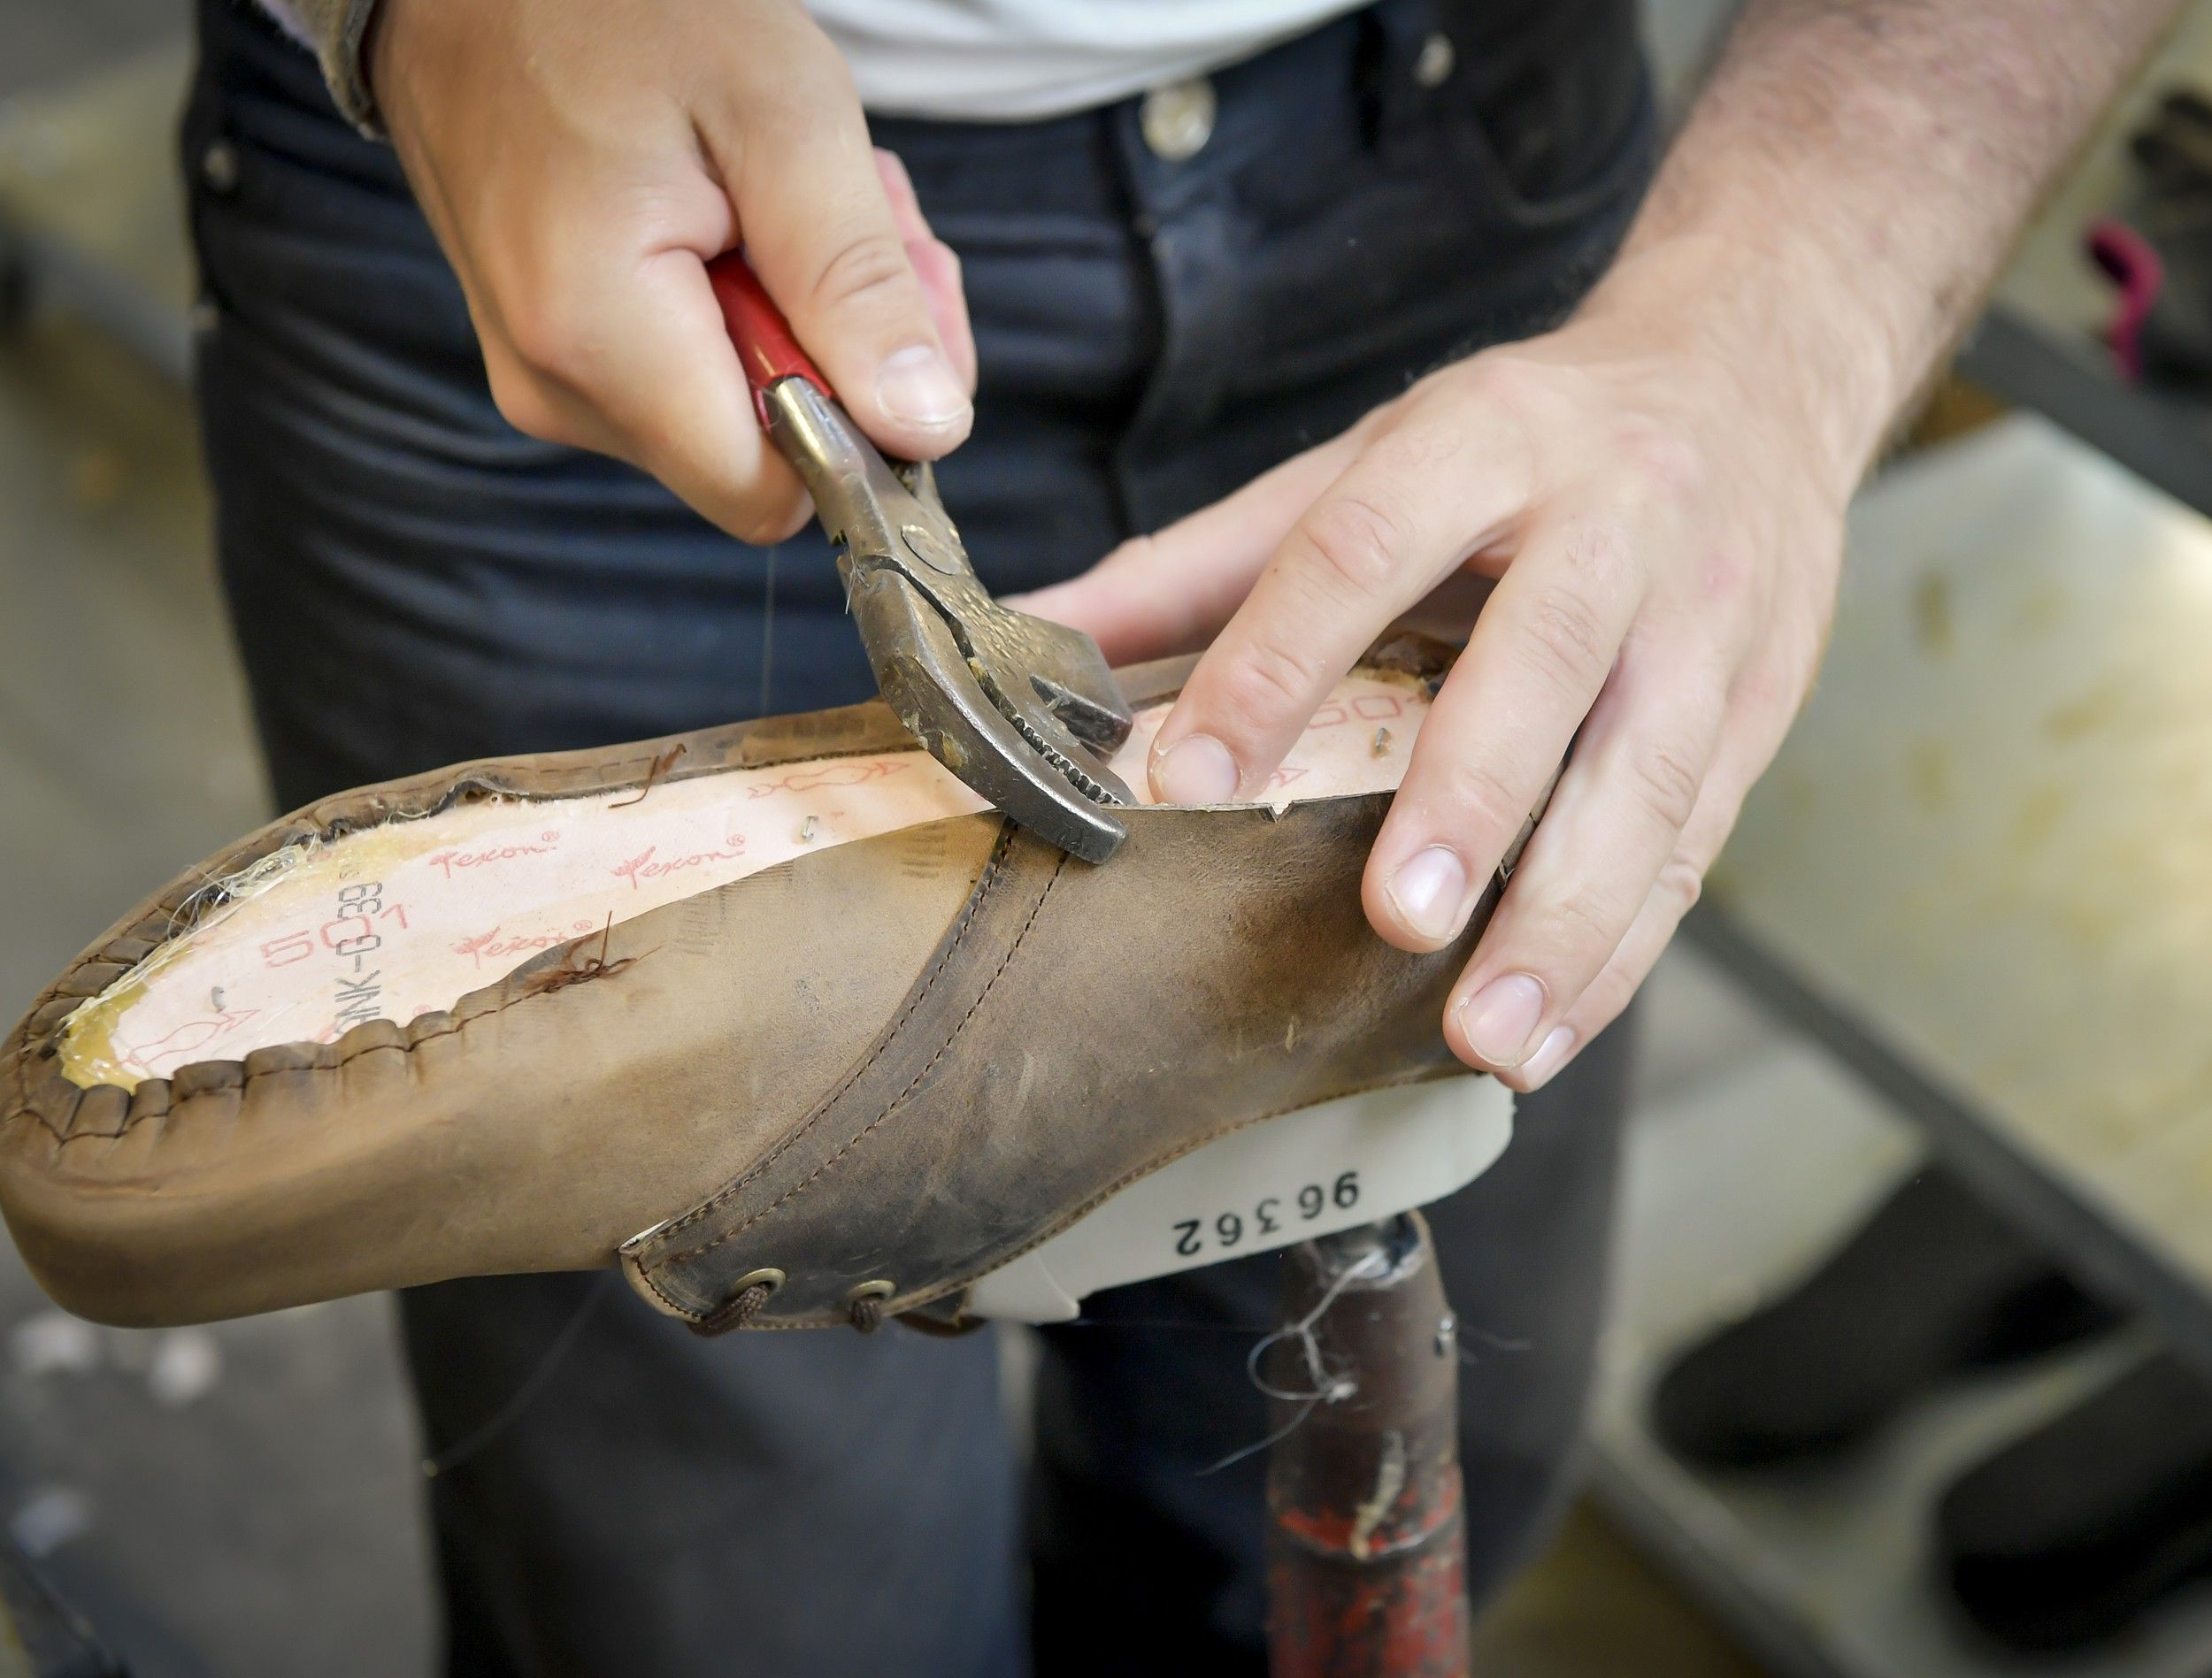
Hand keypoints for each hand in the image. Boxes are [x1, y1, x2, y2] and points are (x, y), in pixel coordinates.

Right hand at [369, 0, 975, 541]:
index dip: (863, 422)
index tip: (887, 305)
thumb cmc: (619, 9)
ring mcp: (551, 379)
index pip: (777, 494)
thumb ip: (855, 283)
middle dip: (845, 348)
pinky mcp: (559, 357)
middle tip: (856, 212)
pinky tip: (740, 210)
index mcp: (599, 342)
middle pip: (772, 458)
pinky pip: (698, 378)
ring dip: (807, 314)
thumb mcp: (781, 116)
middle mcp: (561, 391)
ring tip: (783, 190)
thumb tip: (926, 428)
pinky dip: (755, 304)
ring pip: (746, 417)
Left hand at [1023, 244, 1861, 1091]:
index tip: (1193, 777)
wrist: (1753, 371)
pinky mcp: (1760, 700)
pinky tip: (1555, 1026)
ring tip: (1489, 1033)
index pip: (1362, 547)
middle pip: (1540, 658)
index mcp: (1479, 440)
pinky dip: (1627, 945)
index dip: (1275, 662)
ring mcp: (1703, 613)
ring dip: (1569, 916)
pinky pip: (1696, 836)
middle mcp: (1608, 518)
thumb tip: (1035, 633)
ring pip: (1646, 772)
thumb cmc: (1527, 437)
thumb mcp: (1367, 459)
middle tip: (1396, 919)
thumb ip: (1206, 562)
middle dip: (1470, 798)